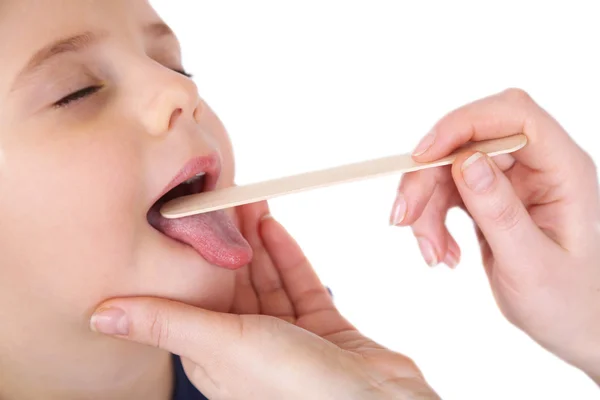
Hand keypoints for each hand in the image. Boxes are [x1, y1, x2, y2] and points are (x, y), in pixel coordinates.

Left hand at [90, 202, 438, 399]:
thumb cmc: (294, 388)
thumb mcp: (223, 345)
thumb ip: (167, 323)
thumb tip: (99, 315)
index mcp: (215, 356)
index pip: (195, 295)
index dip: (192, 255)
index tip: (189, 216)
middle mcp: (248, 347)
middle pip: (233, 282)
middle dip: (227, 238)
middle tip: (222, 194)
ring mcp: (287, 338)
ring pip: (266, 279)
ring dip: (256, 239)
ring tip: (248, 198)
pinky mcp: (321, 330)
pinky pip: (298, 285)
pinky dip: (286, 255)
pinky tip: (273, 226)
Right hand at [391, 88, 599, 381]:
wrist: (573, 325)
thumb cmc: (567, 301)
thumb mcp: (531, 264)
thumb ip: (499, 212)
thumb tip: (465, 162)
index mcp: (563, 170)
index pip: (513, 115)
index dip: (463, 124)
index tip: (422, 156)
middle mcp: (536, 165)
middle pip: (468, 142)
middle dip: (428, 177)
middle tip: (404, 219)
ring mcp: (512, 179)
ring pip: (449, 167)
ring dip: (426, 206)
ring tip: (430, 253)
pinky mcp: (490, 195)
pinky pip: (447, 191)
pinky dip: (432, 219)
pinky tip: (442, 253)